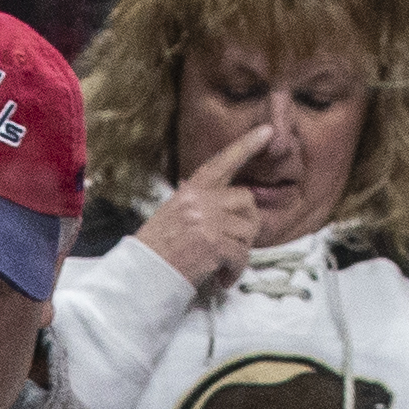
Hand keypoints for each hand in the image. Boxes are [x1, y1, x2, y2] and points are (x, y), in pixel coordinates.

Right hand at [137, 121, 277, 298]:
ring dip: (240, 253)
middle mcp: (198, 201)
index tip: (267, 130)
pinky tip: (222, 278)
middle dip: (247, 225)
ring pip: (248, 231)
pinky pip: (241, 255)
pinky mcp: (212, 244)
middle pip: (247, 200)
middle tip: (233, 246)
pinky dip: (235, 271)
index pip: (221, 163)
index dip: (246, 145)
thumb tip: (229, 206)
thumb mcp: (173, 216)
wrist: (142, 276)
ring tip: (222, 266)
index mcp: (190, 192)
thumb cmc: (157, 252)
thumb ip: (199, 205)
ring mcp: (206, 221)